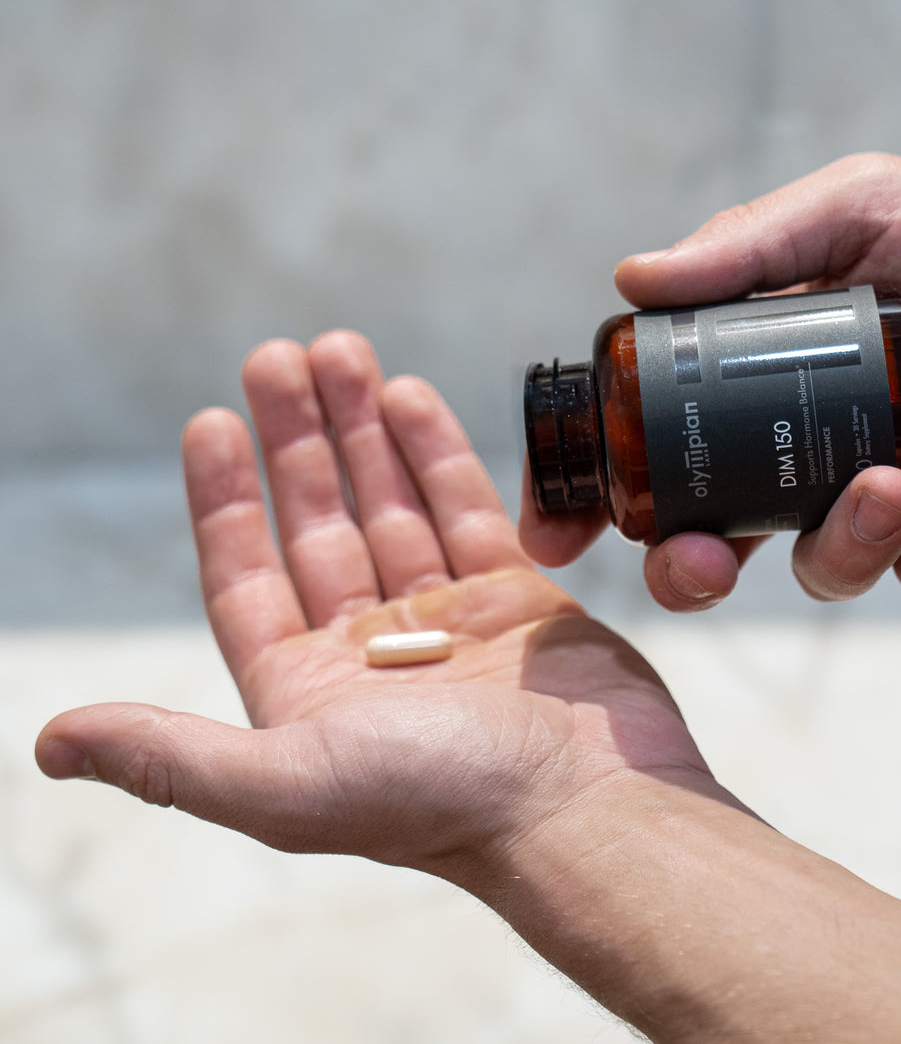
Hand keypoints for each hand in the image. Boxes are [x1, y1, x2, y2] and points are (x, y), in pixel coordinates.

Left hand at [36, 332, 718, 877]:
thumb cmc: (442, 806)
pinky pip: (463, 510)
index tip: (210, 419)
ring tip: (340, 350)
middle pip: (318, 522)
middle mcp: (369, 652)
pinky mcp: (514, 598)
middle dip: (295, 438)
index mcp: (306, 692)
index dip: (224, 496)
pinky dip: (433, 452)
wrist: (587, 809)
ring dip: (360, 428)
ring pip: (389, 503)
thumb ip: (172, 756)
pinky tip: (406, 395)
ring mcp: (445, 620)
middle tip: (278, 355)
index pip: (246, 573)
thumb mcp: (288, 786)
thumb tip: (48, 746)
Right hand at [522, 153, 900, 608]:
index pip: (659, 450)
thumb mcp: (862, 209)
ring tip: (895, 476)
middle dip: (687, 570)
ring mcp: (877, 505)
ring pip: (820, 570)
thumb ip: (752, 243)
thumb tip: (631, 274)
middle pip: (709, 545)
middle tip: (699, 556)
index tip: (554, 527)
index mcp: (763, 387)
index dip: (598, 495)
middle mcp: (805, 454)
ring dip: (846, 535)